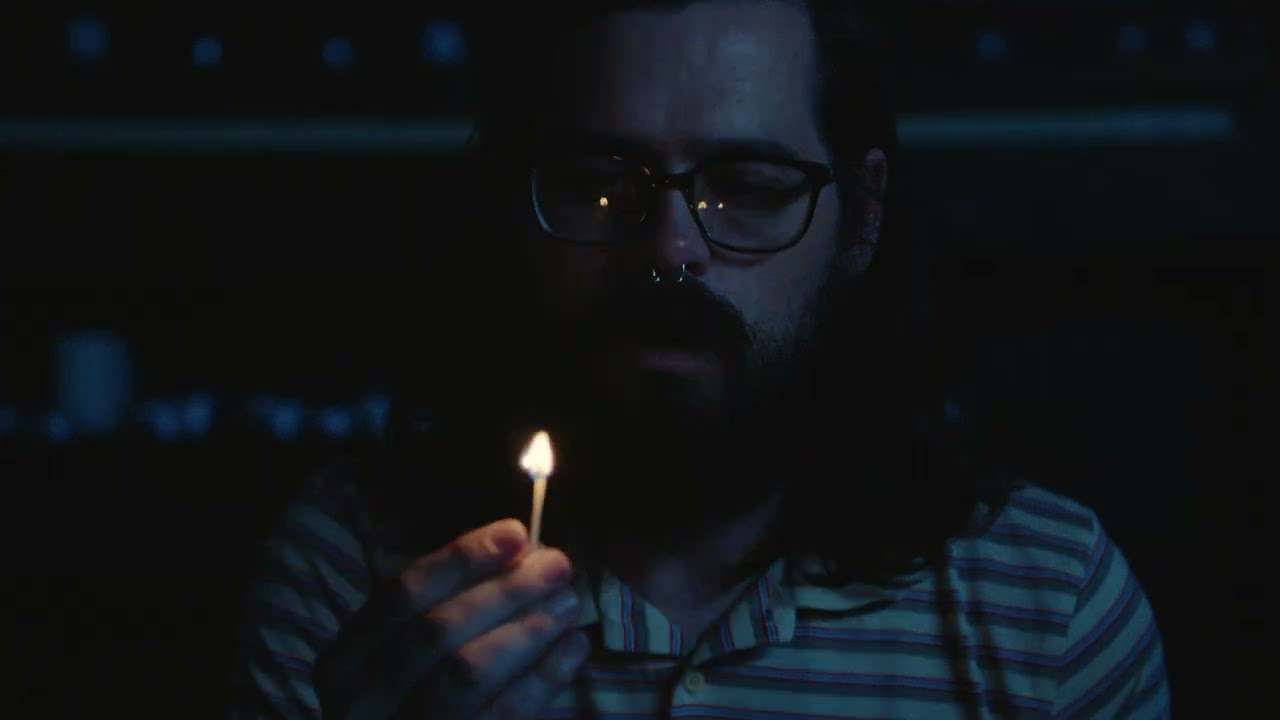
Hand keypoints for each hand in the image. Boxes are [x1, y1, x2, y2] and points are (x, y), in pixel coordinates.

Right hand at [314, 519, 588, 718]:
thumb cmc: (412, 699)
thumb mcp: (401, 656)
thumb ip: (443, 605)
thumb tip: (516, 551)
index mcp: (344, 660)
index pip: (401, 594)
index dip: (460, 558)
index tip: (515, 532)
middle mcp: (363, 699)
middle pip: (437, 629)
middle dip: (503, 590)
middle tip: (556, 565)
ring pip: (469, 671)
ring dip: (527, 629)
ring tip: (567, 602)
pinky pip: (503, 714)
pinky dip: (543, 677)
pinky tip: (572, 648)